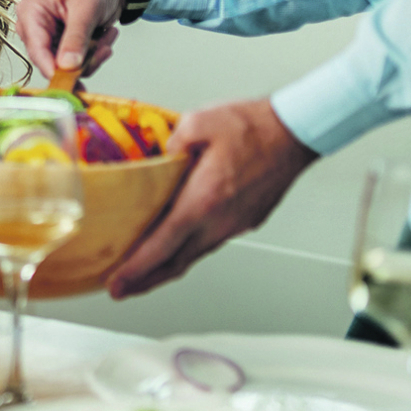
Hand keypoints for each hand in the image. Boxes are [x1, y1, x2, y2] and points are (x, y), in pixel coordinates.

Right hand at [15, 0, 125, 78]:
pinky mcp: (64, 44)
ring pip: (67, 66)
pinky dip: (94, 54)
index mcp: (32, 12)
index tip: (72, 81)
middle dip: (82, 59)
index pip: (37, 49)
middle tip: (103, 48)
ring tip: (106, 36)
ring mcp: (50, 37)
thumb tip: (66, 65)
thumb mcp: (86, 7)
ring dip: (92, 56)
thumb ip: (76, 37)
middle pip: (52, 62)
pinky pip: (77, 63)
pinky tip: (104, 37)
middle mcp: (35, 27)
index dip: (54, 68)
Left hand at [105, 97, 317, 297]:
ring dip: (165, 268)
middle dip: (144, 281)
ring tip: (142, 272)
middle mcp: (220, 221)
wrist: (295, 132)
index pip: (162, 245)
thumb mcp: (198, 121)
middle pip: (175, 263)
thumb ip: (169, 142)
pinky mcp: (246, 220)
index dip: (136, 269)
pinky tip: (176, 244)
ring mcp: (235, 224)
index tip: (115, 282)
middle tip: (119, 289)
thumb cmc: (253, 126)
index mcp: (203, 200)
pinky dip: (187, 250)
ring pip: (193, 255)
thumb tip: (156, 156)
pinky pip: (210, 242)